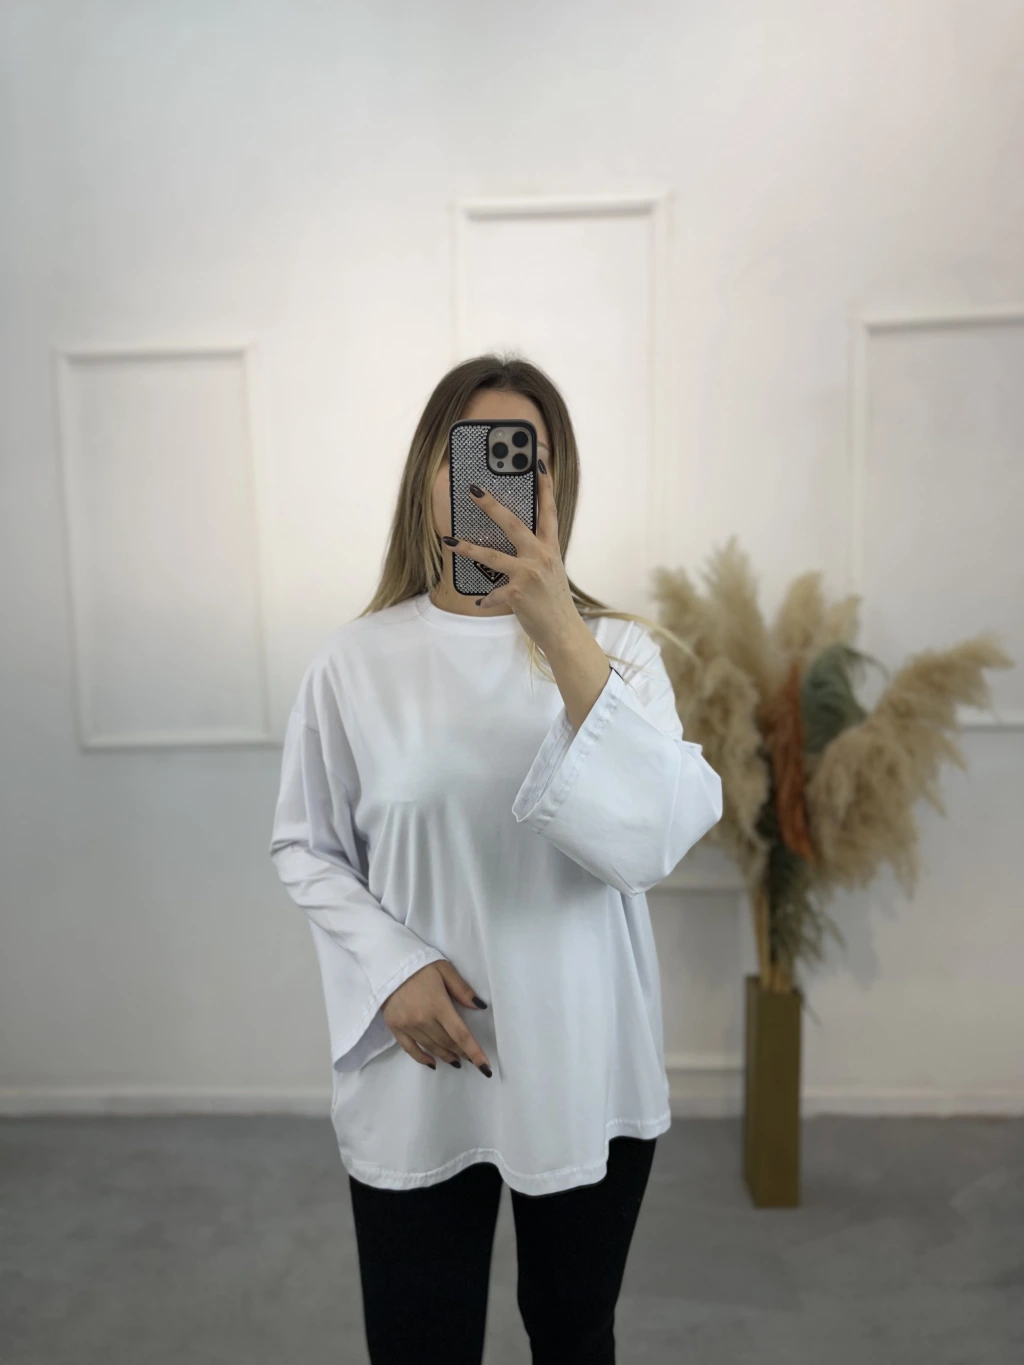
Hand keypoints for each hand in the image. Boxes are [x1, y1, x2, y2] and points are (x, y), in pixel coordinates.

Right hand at [381, 960, 492, 1075]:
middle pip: (447, 1043)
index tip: (486, 1068)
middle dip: (462, 1053)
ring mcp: (407, 1026)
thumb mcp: (444, 969)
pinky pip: (410, 1049)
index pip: (461, 1035)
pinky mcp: (395, 1027)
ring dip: (446, 1056)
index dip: (475, 1053)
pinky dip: (422, 1058)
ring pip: (432, 1047)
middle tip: (472, 1058)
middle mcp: (423, 1020)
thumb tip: (479, 1007)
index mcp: (439, 1005)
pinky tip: (432, 1063)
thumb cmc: (419, 964)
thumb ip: (462, 990)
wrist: (387, 963)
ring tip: (456, 1061)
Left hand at [445, 459, 583, 655]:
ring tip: (449, 540)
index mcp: (551, 548)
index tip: (538, 462)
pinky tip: (480, 599)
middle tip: (474, 489)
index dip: (544, 486)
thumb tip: (515, 541)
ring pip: (492, 556)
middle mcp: (541, 557)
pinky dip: (486, 597)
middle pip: (513, 524)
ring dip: (468, 548)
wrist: (564, 631)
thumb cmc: (553, 601)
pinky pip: (493, 593)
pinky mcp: (518, 593)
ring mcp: (529, 574)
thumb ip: (536, 554)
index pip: (549, 510)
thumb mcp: (550, 571)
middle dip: (492, 506)